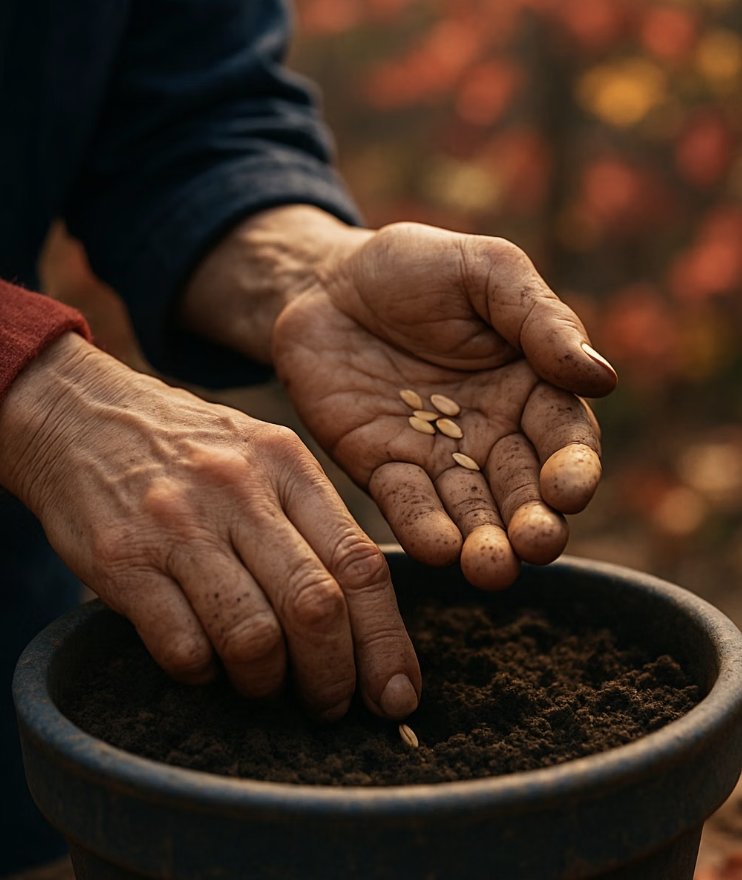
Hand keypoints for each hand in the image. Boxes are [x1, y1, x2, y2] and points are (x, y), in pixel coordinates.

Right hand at [0, 333, 419, 719]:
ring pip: (252, 637)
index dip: (386, 640)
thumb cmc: (190, 449)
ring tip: (263, 685)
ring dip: (267, 683)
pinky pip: (182, 646)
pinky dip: (203, 673)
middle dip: (334, 677)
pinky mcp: (123, 561)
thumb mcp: (262, 455)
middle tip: (331, 706)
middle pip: (316, 606)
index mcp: (287, 465)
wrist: (82, 416)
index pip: (360, 563)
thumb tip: (365, 618)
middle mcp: (239, 492)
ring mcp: (178, 526)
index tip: (397, 691)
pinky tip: (203, 661)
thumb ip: (312, 520)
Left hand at [273, 291, 601, 588]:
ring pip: (471, 510)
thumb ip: (540, 319)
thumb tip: (601, 377)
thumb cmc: (413, 268)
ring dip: (485, 543)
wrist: (324, 284)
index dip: (572, 467)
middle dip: (533, 521)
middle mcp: (491, 432)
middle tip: (536, 546)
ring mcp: (436, 456)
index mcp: (530, 385)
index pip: (564, 437)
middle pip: (523, 488)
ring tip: (492, 569)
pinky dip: (425, 528)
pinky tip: (441, 549)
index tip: (567, 490)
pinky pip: (408, 504)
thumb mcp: (484, 270)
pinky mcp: (384, 467)